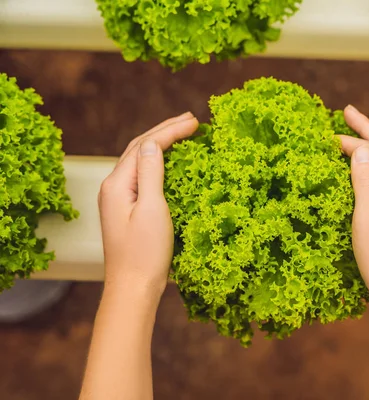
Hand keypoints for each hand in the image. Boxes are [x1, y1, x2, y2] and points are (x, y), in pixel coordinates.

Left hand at [98, 112, 198, 298]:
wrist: (132, 288)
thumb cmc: (145, 254)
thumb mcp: (152, 209)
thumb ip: (151, 173)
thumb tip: (152, 142)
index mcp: (117, 184)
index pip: (145, 145)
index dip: (170, 130)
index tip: (195, 122)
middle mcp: (113, 187)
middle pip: (139, 148)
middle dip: (165, 131)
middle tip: (192, 120)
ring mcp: (118, 199)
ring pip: (140, 160)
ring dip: (162, 144)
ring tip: (183, 132)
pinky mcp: (127, 210)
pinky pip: (143, 176)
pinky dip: (159, 162)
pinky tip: (170, 162)